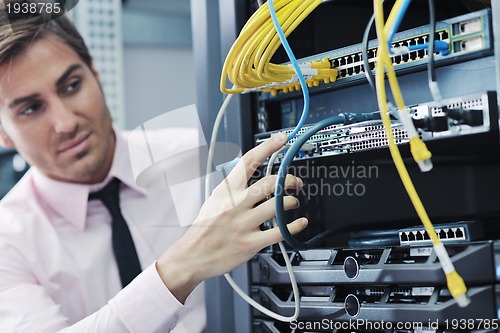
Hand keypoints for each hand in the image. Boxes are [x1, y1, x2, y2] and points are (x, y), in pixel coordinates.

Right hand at [157, 132, 306, 302]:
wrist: (191, 256)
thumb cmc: (204, 228)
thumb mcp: (213, 200)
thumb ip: (232, 188)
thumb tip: (250, 175)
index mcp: (227, 191)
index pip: (248, 161)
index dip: (267, 147)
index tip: (281, 139)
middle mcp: (236, 205)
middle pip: (271, 183)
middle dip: (290, 180)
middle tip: (296, 182)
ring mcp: (244, 224)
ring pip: (278, 206)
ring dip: (292, 202)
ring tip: (294, 203)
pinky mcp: (251, 243)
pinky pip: (280, 232)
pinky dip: (294, 226)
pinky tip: (300, 223)